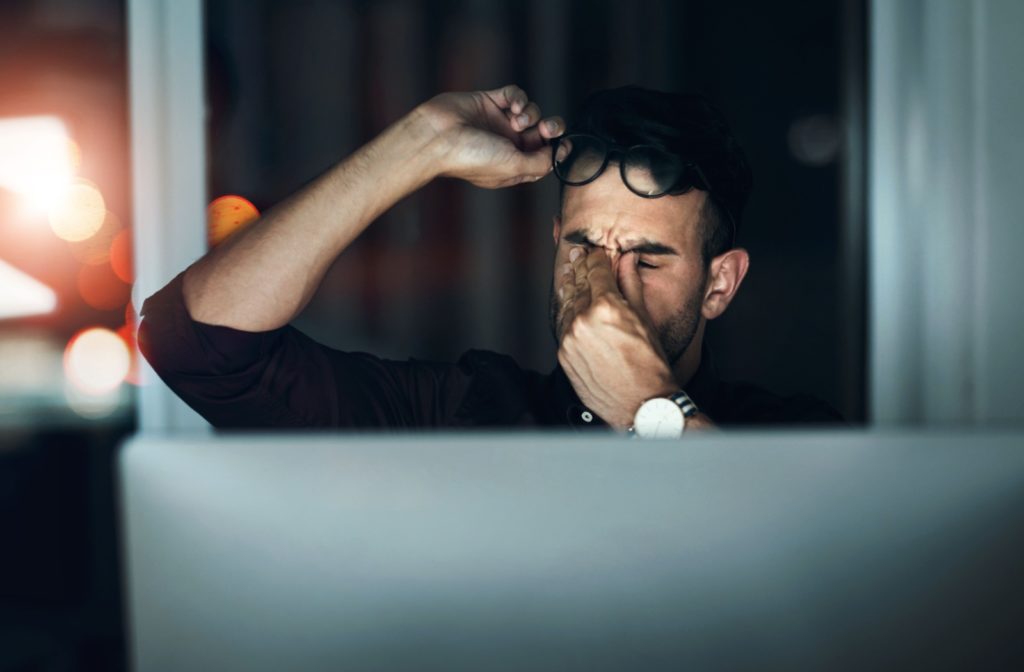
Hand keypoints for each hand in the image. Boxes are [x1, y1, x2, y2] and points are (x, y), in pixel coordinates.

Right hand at [416, 84, 563, 188]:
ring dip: (531, 113)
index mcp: (513, 165)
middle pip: (542, 134)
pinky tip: (512, 106)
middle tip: (547, 128)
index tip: (567, 144)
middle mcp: (508, 144)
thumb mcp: (513, 167)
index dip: (558, 150)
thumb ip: (540, 162)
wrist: (437, 137)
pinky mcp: (490, 101)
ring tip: (516, 120)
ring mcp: (498, 122)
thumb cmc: (471, 158)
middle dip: (551, 129)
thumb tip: (559, 154)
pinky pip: (514, 94)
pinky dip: (519, 98)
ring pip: (530, 111)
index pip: (544, 157)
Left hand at [556, 246, 678, 429]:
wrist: (640, 403)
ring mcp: (570, 339)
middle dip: (580, 268)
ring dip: (569, 288)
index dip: (595, 257)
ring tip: (569, 274)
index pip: (596, 270)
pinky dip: (565, 314)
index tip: (594, 251)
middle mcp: (584, 320)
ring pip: (566, 305)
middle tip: (577, 255)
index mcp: (607, 307)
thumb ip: (631, 285)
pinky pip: (562, 327)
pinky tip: (568, 305)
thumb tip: (626, 260)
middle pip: (578, 285)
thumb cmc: (650, 364)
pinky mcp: (563, 355)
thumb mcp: (644, 318)